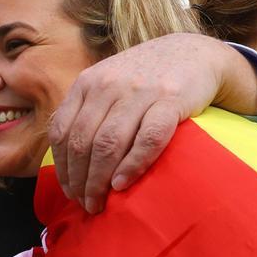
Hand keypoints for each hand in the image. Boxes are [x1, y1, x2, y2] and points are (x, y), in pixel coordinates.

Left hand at [49, 34, 256, 211]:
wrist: (194, 52)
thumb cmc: (145, 77)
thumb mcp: (108, 83)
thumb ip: (87, 111)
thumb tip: (67, 159)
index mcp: (87, 83)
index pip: (62, 131)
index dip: (62, 166)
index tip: (69, 190)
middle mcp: (108, 85)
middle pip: (83, 141)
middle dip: (79, 180)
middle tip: (85, 204)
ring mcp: (139, 91)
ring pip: (109, 142)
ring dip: (99, 179)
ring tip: (100, 202)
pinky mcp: (171, 99)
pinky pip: (148, 137)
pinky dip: (132, 164)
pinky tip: (123, 184)